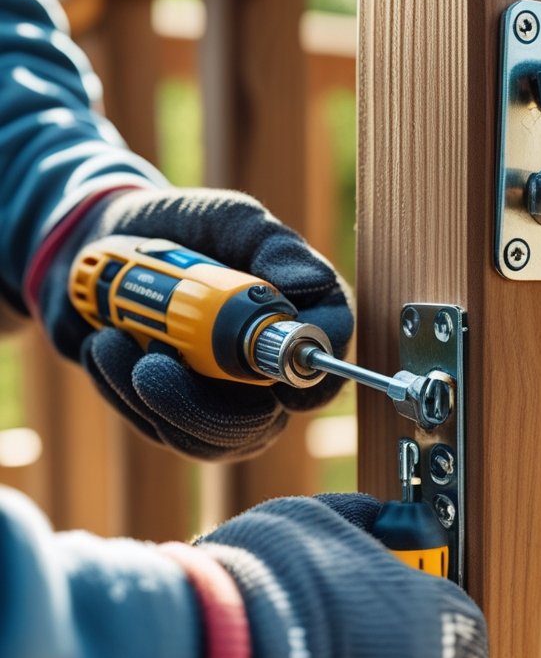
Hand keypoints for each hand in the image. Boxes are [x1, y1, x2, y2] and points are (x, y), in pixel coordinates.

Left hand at [35, 188, 352, 458]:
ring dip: (150, 396)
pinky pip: (153, 427)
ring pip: (201, 438)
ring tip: (110, 340)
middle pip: (256, 426)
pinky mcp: (168, 416)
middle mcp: (262, 377)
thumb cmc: (181, 228)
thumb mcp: (227, 219)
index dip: (306, 383)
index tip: (270, 379)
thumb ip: (272, 245)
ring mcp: (216, 404)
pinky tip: (102, 344)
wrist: (104, 246)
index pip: (321, 373)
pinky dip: (119, 388)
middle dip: (199, 406)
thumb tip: (307, 285)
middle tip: (151, 365)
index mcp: (294, 328)